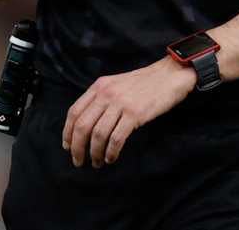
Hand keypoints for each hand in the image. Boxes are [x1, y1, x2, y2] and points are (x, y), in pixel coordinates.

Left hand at [63, 57, 194, 167]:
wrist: (171, 75)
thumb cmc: (146, 83)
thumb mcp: (117, 83)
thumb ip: (102, 98)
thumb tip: (88, 123)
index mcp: (99, 86)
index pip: (74, 112)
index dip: (67, 132)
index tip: (67, 146)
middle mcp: (106, 94)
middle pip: (82, 126)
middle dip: (77, 148)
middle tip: (78, 161)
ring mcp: (121, 103)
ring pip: (98, 134)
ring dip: (94, 153)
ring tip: (97, 162)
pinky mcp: (135, 114)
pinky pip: (116, 138)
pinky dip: (111, 151)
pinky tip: (112, 157)